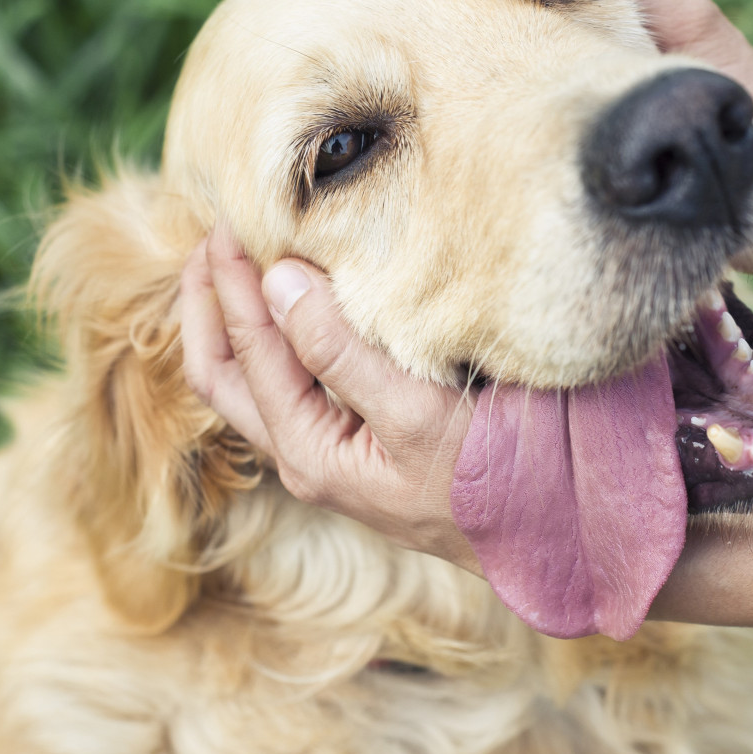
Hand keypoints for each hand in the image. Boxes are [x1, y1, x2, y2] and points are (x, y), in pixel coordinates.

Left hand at [180, 227, 480, 573]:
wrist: (545, 531)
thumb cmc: (488, 481)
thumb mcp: (414, 416)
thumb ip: (341, 353)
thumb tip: (278, 281)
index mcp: (308, 451)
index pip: (248, 353)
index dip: (231, 285)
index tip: (228, 221)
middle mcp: (305, 450)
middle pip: (224, 372)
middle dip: (206, 305)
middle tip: (209, 237)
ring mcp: (330, 443)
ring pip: (255, 376)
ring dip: (237, 318)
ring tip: (235, 260)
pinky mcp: (358, 432)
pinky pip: (295, 377)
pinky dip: (280, 332)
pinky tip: (297, 299)